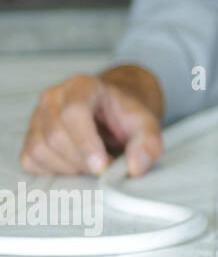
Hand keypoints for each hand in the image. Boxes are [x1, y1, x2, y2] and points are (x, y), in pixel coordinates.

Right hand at [20, 66, 163, 176]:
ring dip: (69, 167)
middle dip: (82, 160)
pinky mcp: (29, 135)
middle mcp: (53, 97)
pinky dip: (54, 170)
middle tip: (105, 166)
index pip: (73, 113)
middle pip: (56, 136)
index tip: (102, 166)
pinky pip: (30, 161)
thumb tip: (135, 168)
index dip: (86, 144)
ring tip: (93, 163)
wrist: (112, 112)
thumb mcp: (146, 125)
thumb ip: (148, 143)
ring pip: (40, 150)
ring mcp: (37, 116)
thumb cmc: (125, 117)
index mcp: (82, 86)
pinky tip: (75, 164)